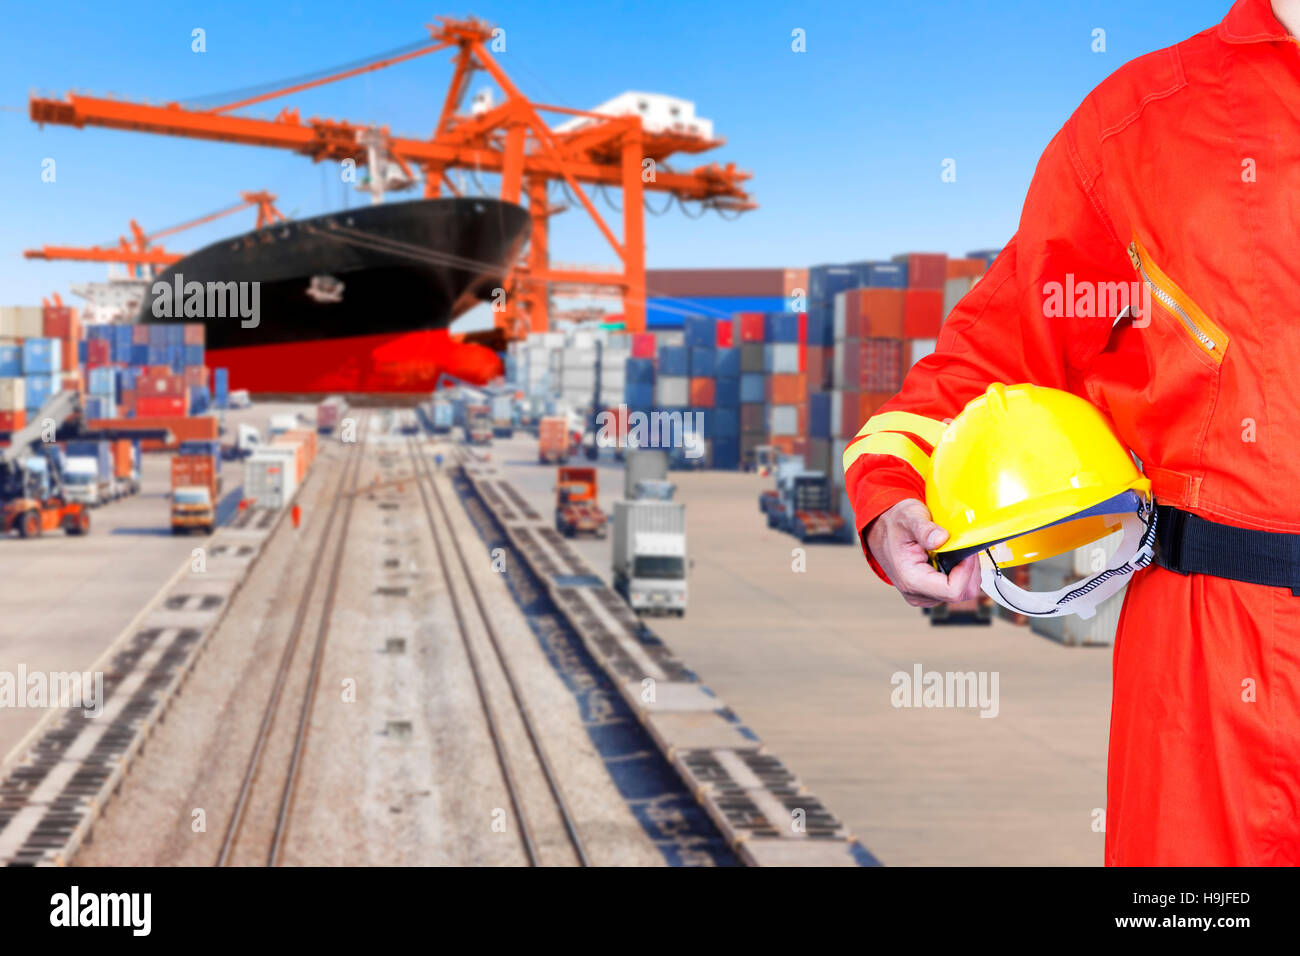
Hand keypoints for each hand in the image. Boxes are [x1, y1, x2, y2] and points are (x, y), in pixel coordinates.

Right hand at [866, 498, 981, 607]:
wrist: (881, 530)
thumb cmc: (894, 524)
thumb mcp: (909, 517)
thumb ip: (924, 529)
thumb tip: (941, 539)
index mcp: (911, 580)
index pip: (953, 590)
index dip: (967, 570)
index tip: (967, 550)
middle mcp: (917, 594)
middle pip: (961, 594)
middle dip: (970, 570)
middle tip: (965, 546)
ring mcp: (924, 595)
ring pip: (962, 592)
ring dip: (967, 571)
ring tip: (956, 550)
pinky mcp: (930, 592)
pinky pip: (956, 589)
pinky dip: (961, 573)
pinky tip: (952, 557)